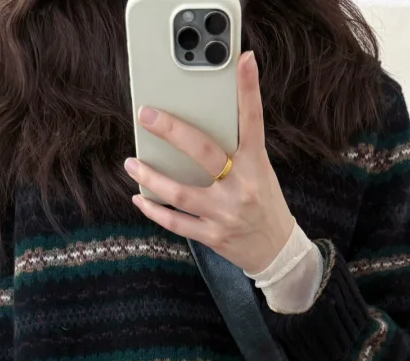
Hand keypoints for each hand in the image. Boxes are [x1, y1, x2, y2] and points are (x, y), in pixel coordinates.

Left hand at [125, 51, 294, 274]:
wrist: (277, 252)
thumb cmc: (265, 204)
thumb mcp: (260, 172)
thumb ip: (236, 151)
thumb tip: (198, 129)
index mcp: (255, 165)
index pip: (253, 121)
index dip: (249, 90)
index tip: (244, 60)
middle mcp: (240, 187)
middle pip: (203, 152)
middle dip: (172, 132)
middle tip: (147, 115)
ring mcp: (225, 214)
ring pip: (180, 193)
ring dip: (151, 177)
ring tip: (132, 163)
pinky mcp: (212, 236)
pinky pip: (176, 223)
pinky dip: (155, 211)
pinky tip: (140, 198)